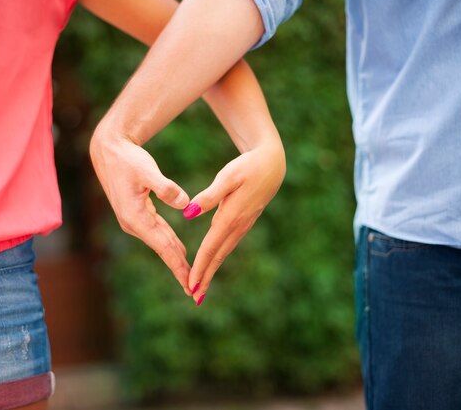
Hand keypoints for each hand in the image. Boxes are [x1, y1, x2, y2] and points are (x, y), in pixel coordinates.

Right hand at [89, 127, 192, 294]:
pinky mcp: (138, 214)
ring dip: (176, 259)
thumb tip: (185, 204)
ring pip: (161, 243)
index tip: (190, 284)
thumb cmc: (128, 159)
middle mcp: (134, 224)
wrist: (109, 150)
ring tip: (190, 276)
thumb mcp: (147, 170)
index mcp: (136, 218)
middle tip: (196, 289)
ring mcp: (135, 220)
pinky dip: (170, 244)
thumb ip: (166, 188)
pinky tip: (180, 252)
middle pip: (163, 250)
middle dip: (179, 269)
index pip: (163, 247)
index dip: (178, 266)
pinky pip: (159, 233)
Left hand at [184, 140, 285, 304]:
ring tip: (201, 287)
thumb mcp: (227, 176)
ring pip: (224, 252)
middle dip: (206, 277)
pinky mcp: (245, 221)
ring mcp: (243, 225)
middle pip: (218, 256)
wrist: (271, 163)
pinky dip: (218, 257)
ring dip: (212, 270)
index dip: (200, 266)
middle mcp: (238, 225)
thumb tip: (189, 214)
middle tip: (194, 297)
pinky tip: (213, 263)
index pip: (211, 247)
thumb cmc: (247, 166)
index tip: (191, 284)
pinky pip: (228, 244)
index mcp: (231, 217)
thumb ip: (209, 196)